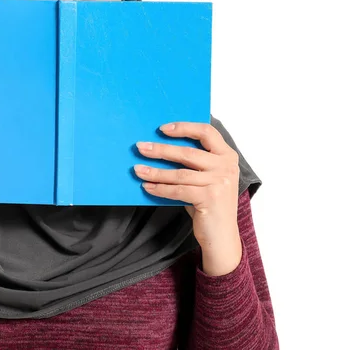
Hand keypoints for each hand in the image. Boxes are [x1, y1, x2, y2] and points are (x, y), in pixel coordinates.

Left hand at [134, 122, 241, 274]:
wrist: (222, 238)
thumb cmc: (209, 203)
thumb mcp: (206, 178)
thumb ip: (193, 163)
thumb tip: (158, 148)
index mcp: (227, 155)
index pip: (207, 132)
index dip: (184, 127)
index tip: (162, 129)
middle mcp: (227, 167)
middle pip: (188, 152)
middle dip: (160, 149)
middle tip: (140, 147)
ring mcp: (220, 183)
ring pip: (179, 173)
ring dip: (155, 171)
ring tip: (137, 169)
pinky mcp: (210, 198)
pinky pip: (178, 190)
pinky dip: (160, 188)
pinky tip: (147, 186)